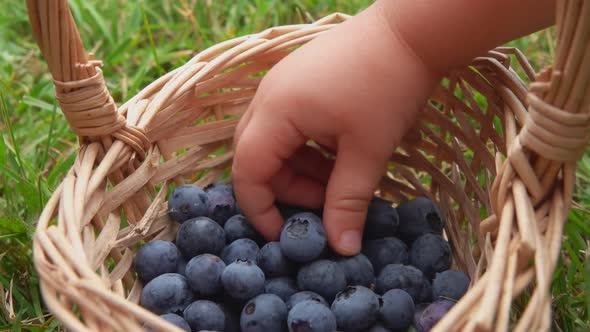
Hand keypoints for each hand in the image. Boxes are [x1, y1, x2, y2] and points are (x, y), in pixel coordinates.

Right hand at [231, 1, 440, 255]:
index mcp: (275, 111)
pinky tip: (338, 156)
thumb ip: (348, 202)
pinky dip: (306, 149)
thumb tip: (342, 249)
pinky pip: (288, 124)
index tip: (286, 235)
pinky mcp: (299, 80)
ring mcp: (282, 84)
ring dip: (299, 170)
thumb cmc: (388, 86)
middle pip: (255, 157)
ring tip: (338, 182)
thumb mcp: (368, 151)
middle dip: (284, 190)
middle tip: (323, 205)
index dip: (261, 210)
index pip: (247, 171)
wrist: (411, 30)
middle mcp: (268, 96)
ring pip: (273, 142)